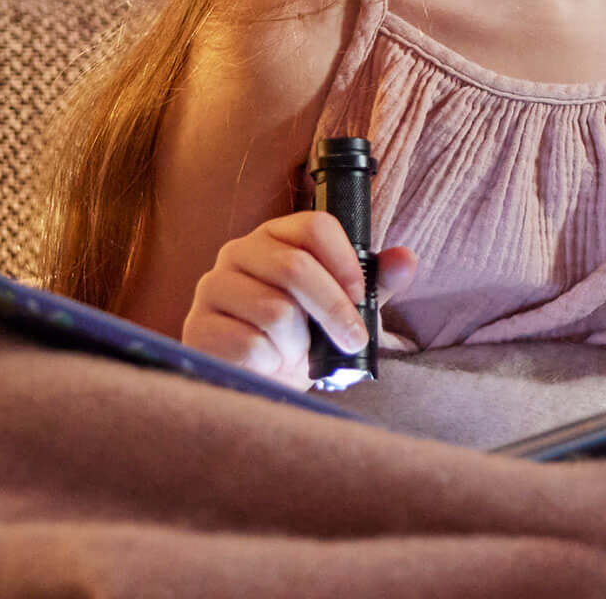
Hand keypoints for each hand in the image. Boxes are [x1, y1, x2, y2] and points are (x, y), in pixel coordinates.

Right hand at [182, 211, 417, 387]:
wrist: (259, 379)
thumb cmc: (303, 336)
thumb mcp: (343, 307)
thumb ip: (376, 282)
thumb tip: (407, 258)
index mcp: (276, 236)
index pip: (315, 225)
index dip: (345, 261)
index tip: (360, 296)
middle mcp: (238, 252)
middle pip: (295, 266)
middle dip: (334, 309)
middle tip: (353, 339)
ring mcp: (212, 288)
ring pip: (275, 311)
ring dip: (300, 343)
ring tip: (296, 352)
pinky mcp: (198, 327)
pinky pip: (250, 344)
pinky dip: (272, 362)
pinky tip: (268, 363)